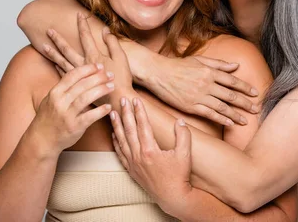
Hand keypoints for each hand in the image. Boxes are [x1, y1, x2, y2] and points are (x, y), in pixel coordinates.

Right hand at [29, 63, 112, 156]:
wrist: (42, 140)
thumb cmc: (49, 117)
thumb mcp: (52, 99)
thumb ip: (65, 88)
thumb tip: (83, 74)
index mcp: (55, 92)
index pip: (72, 76)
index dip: (87, 69)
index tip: (99, 66)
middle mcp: (60, 102)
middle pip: (81, 85)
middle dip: (98, 78)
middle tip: (110, 74)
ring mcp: (67, 115)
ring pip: (86, 98)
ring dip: (101, 90)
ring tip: (112, 86)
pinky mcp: (74, 127)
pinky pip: (89, 117)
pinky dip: (100, 111)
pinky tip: (108, 107)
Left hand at [42, 12, 133, 98]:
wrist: (118, 100)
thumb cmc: (122, 80)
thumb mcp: (121, 58)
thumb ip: (113, 43)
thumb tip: (106, 30)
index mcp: (94, 56)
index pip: (85, 36)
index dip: (82, 24)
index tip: (78, 15)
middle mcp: (83, 64)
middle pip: (67, 49)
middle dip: (58, 39)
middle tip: (49, 31)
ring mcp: (79, 76)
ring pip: (62, 62)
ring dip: (53, 53)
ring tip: (43, 47)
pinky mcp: (78, 86)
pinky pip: (64, 75)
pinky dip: (58, 68)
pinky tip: (54, 64)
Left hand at [110, 97, 191, 215]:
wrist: (172, 197)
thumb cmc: (179, 176)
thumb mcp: (185, 155)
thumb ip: (183, 136)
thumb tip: (180, 121)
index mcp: (150, 150)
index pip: (143, 125)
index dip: (139, 111)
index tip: (136, 99)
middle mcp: (138, 156)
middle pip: (129, 130)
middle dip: (126, 113)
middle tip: (122, 100)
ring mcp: (133, 164)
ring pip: (122, 140)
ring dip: (117, 125)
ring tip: (112, 113)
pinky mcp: (131, 170)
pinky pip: (120, 154)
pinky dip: (116, 142)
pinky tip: (114, 134)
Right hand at [150, 55, 259, 125]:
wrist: (158, 73)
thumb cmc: (178, 65)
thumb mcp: (199, 60)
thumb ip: (218, 64)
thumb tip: (236, 65)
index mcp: (209, 71)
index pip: (232, 80)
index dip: (245, 87)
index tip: (255, 93)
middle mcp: (206, 84)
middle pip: (230, 95)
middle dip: (245, 103)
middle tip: (256, 109)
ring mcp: (199, 96)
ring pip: (222, 107)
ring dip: (235, 114)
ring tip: (245, 121)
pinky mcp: (191, 106)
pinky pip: (209, 114)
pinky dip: (221, 119)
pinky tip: (229, 124)